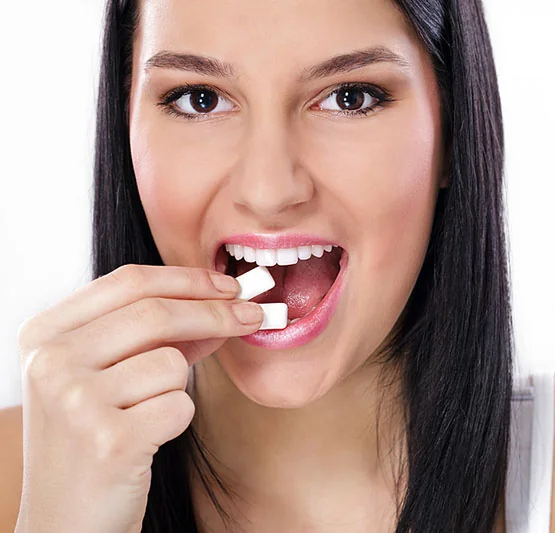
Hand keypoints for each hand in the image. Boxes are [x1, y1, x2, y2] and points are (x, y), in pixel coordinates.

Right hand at [14, 264, 261, 532]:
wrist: (65, 521)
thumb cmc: (93, 442)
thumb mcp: (106, 376)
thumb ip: (155, 336)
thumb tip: (225, 301)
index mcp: (44, 335)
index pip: (130, 282)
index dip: (189, 280)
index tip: (230, 286)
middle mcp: (51, 362)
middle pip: (157, 314)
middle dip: (217, 312)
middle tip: (255, 315)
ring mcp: (75, 401)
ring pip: (171, 364)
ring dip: (176, 388)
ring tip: (143, 417)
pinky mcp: (109, 441)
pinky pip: (178, 406)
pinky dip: (176, 420)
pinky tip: (145, 441)